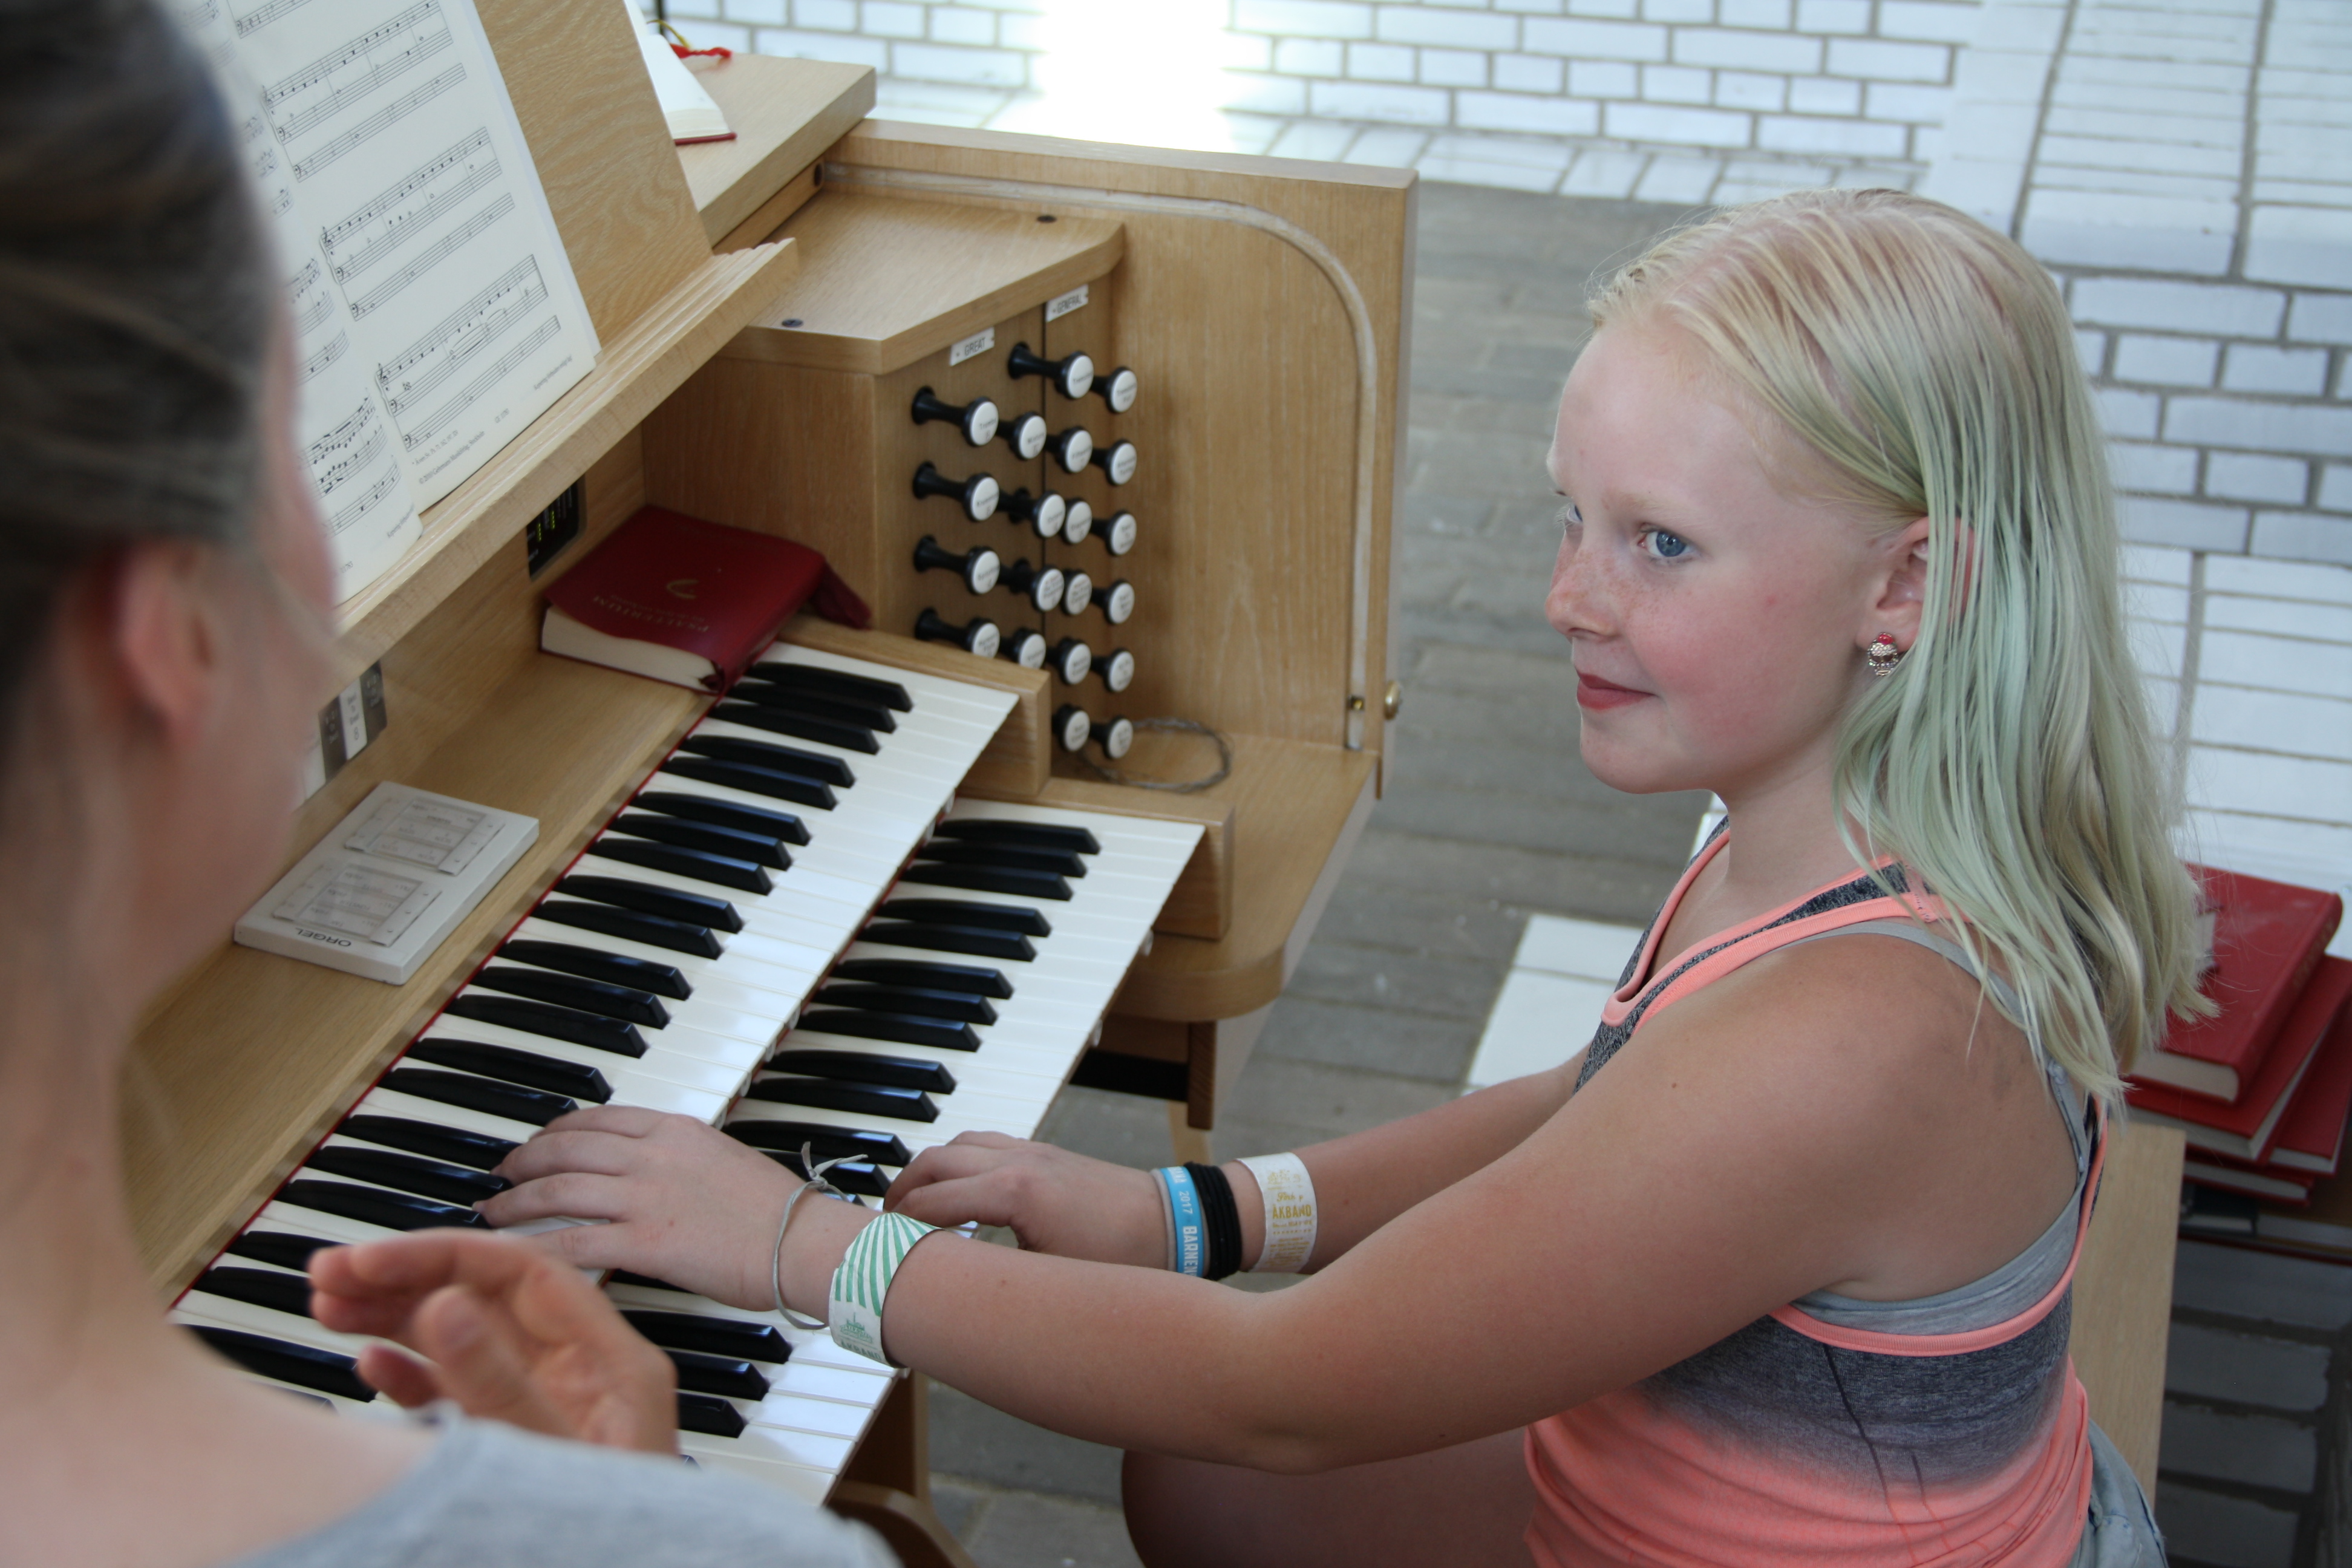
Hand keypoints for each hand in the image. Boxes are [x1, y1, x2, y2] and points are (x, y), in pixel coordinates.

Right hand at [307, 1228, 676, 1454]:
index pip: (521, 1273)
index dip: (441, 1256)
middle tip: (330, 1273)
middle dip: (406, 1279)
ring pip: (464, 1338)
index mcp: (610, 1362)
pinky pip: (458, 1390)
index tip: (369, 1259)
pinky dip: (409, 1375)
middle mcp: (580, 1374)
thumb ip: (499, 1384)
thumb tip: (445, 1303)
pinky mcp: (516, 1442)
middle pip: (486, 1298)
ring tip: (327, 1307)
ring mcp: (547, 1406)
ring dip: (394, 1319)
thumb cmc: (618, 1542)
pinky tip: (365, 1365)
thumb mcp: (550, 1458)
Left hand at [475, 1106, 796, 1310]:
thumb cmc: (779, 1211)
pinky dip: (535, 1247)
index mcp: (675, 1130)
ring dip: (515, 1203)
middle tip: (501, 1173)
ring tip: (492, 1213)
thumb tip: (653, 1173)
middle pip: (566, 1149)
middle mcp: (653, 1156)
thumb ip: (681, 1159)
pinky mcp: (644, 1244)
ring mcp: (645, 1198)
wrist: (804, 1242)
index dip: (556, 1129)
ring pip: (557, 1191)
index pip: (598, 1118)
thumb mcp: (725, 1160)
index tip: (538, 1140)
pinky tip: (513, 1254)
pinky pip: (573, 1243)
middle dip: (524, 1161)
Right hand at [888, 1132, 1166, 1268]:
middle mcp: (1017, 1161)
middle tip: (881, 1224)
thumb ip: (998, 1281)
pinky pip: (985, 1142)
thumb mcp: (1054, 1282)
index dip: (898, 1228)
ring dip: (928, 1168)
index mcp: (1014, 1192)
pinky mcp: (1044, 1152)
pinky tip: (956, 1188)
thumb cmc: (1123, 1257)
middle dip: (901, 1189)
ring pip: (958, 1142)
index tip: (876, 1248)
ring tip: (910, 1203)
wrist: (1174, 1223)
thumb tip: (954, 1297)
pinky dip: (958, 1159)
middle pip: (935, 1160)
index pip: (933, 1203)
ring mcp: (1032, 1151)